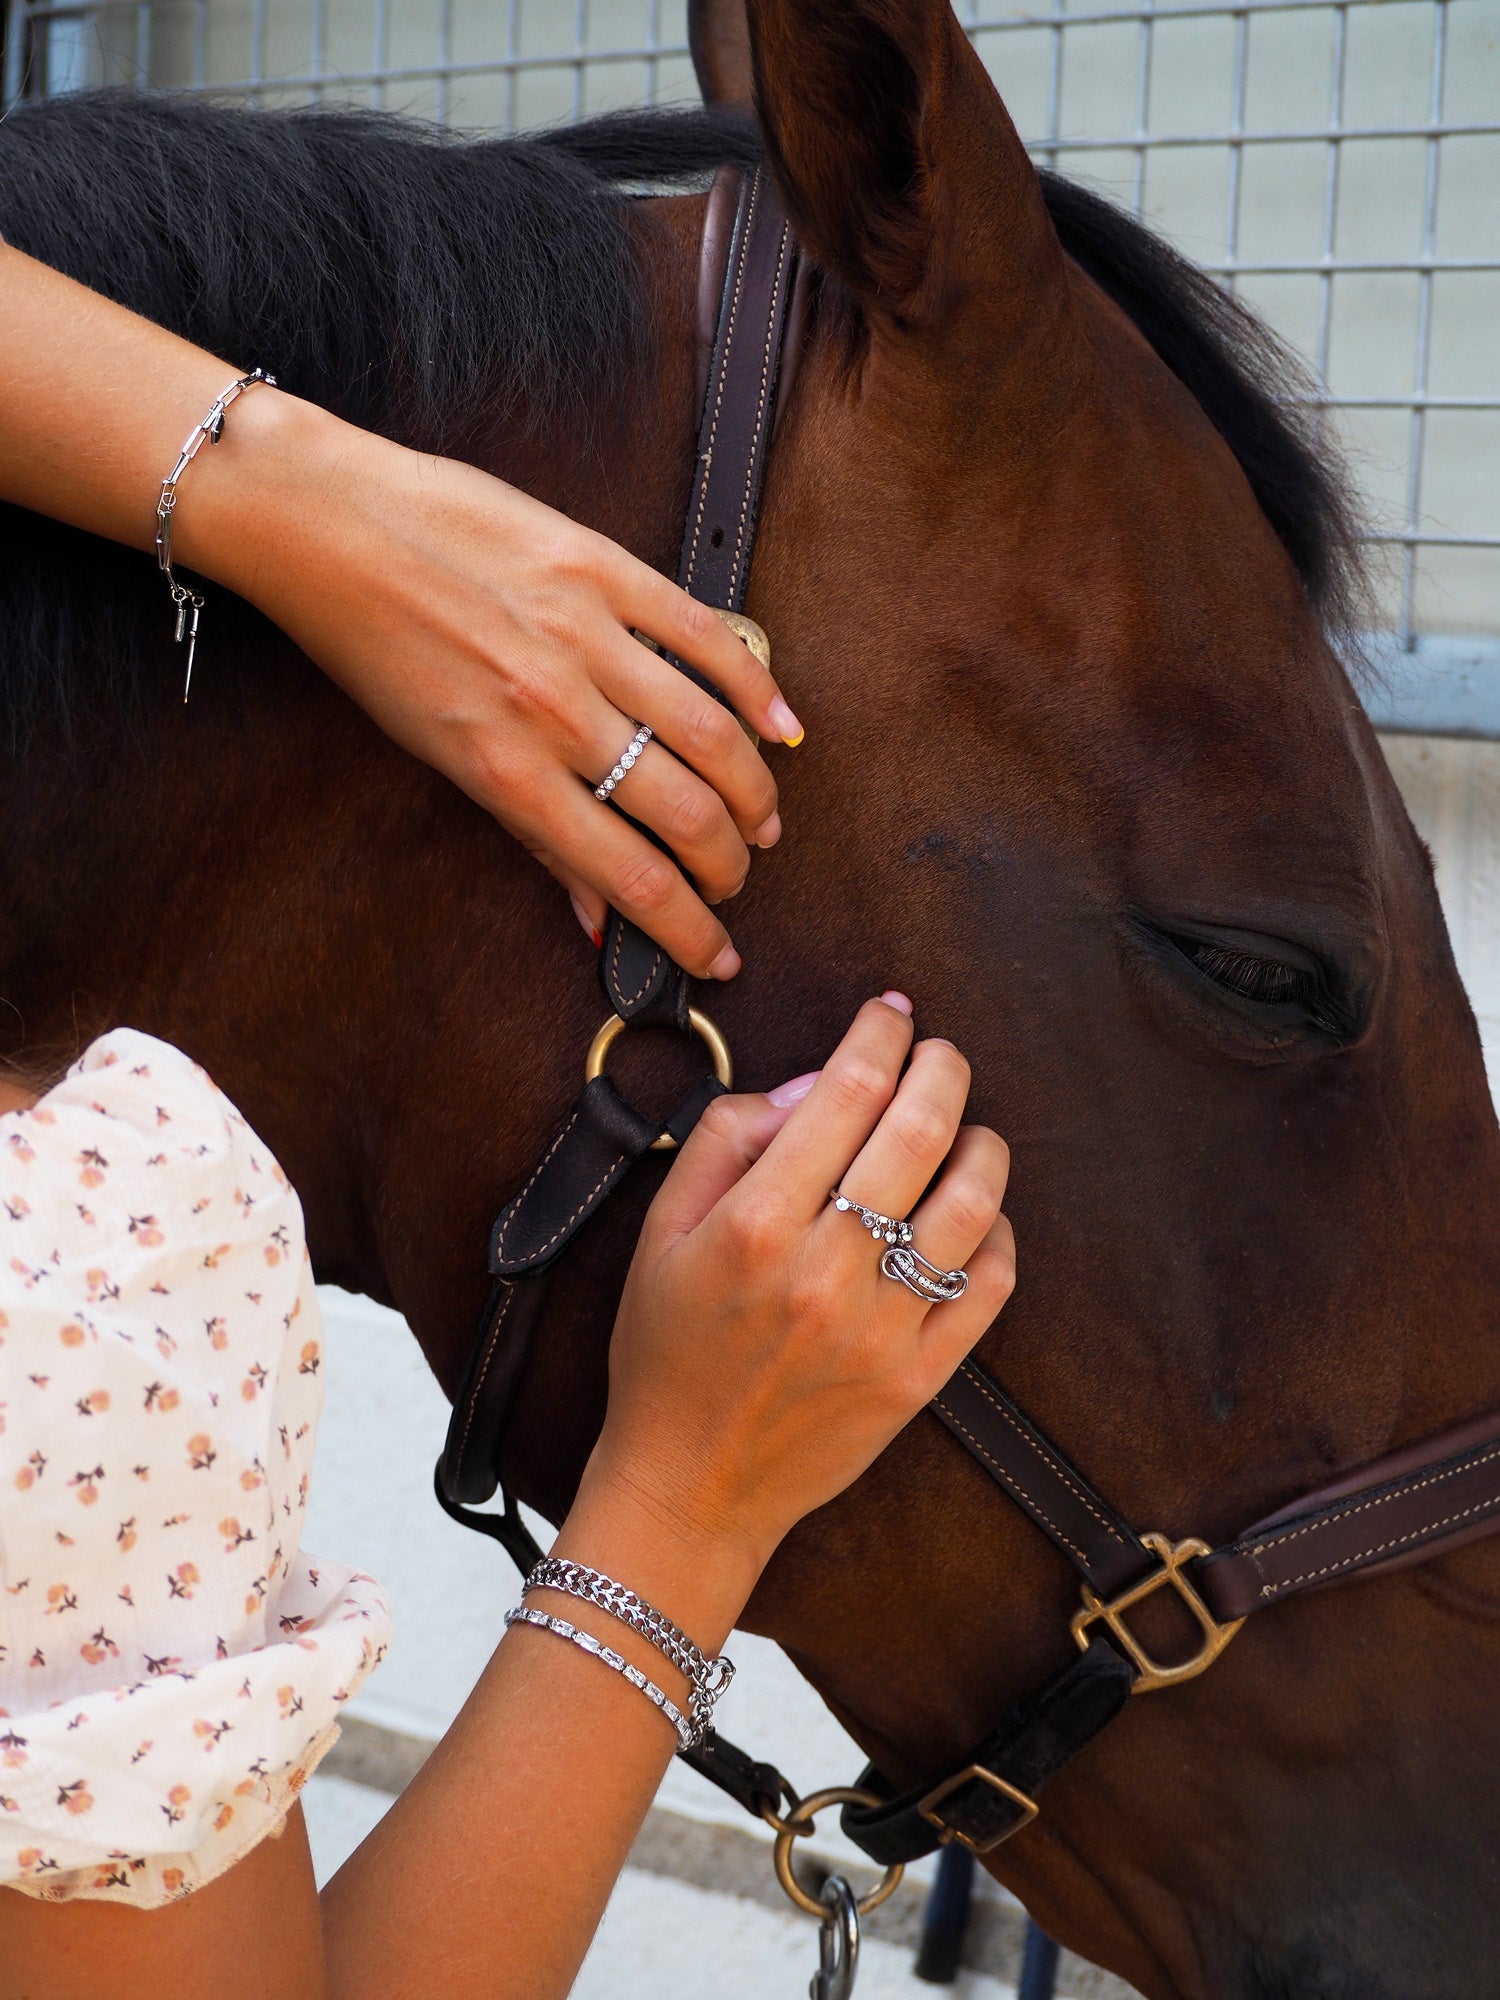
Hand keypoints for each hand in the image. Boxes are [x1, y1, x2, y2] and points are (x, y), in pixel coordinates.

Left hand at [180, 390, 803, 979]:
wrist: (326, 521)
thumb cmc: (370, 643)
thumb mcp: (437, 758)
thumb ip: (529, 834)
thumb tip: (593, 911)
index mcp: (506, 771)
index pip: (632, 878)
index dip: (690, 931)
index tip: (716, 956)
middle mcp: (554, 710)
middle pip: (689, 814)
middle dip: (731, 867)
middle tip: (737, 880)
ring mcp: (586, 635)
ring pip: (713, 734)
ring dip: (754, 793)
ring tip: (761, 821)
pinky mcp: (603, 568)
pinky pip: (703, 635)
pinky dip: (755, 687)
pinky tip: (780, 724)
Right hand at [581, 995, 1015, 1587]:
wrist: (690, 1486)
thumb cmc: (665, 1351)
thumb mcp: (660, 1231)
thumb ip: (726, 1139)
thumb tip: (810, 1086)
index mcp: (754, 1224)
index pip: (847, 1092)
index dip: (880, 1036)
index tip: (889, 1015)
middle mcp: (824, 1270)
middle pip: (920, 1129)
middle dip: (942, 1067)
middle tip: (939, 1052)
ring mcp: (881, 1327)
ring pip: (972, 1199)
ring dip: (981, 1142)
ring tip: (964, 1130)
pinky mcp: (920, 1377)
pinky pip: (990, 1281)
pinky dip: (996, 1231)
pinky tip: (972, 1215)